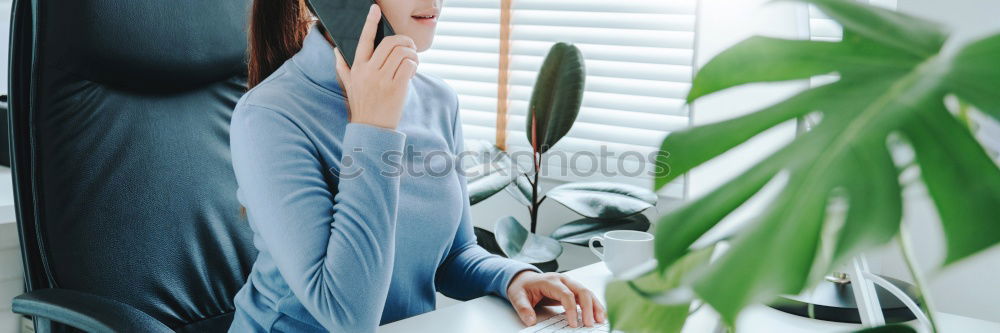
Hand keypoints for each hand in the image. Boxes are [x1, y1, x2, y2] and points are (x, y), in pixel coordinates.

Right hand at [333, 4, 418, 129]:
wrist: (371, 129)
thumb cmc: (362, 106)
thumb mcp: (348, 85)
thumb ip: (343, 67)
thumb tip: (335, 51)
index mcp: (357, 67)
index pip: (364, 40)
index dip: (370, 22)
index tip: (375, 9)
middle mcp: (368, 71)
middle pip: (390, 42)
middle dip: (405, 40)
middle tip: (411, 47)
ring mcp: (382, 79)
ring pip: (402, 52)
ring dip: (413, 54)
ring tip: (412, 62)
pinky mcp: (395, 87)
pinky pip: (409, 65)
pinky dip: (415, 65)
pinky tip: (412, 72)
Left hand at [506, 271, 606, 327]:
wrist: (523, 279)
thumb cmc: (523, 286)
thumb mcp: (517, 297)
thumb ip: (524, 309)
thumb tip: (531, 321)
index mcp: (550, 281)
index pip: (566, 294)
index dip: (571, 309)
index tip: (573, 323)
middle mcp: (562, 280)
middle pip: (581, 291)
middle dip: (589, 307)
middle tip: (589, 323)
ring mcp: (568, 283)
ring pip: (587, 292)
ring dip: (595, 305)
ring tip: (601, 319)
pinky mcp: (572, 289)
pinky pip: (586, 296)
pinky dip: (593, 304)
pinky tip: (598, 314)